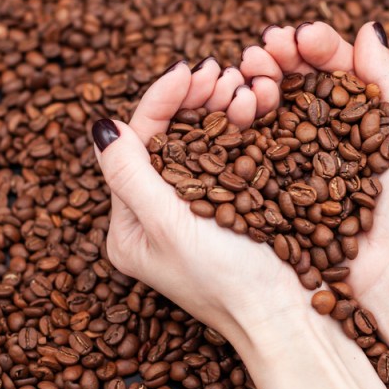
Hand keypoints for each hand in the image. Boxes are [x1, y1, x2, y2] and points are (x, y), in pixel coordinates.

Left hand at [91, 58, 307, 344]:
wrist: (289, 318)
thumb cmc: (226, 281)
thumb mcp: (167, 228)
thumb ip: (129, 175)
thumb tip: (99, 125)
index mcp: (129, 223)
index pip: (135, 144)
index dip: (159, 101)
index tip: (186, 70)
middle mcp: (157, 212)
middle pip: (168, 136)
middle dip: (193, 99)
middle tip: (222, 73)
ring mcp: (196, 206)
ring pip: (200, 139)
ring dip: (219, 106)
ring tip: (245, 86)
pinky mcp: (234, 203)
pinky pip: (230, 153)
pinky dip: (241, 126)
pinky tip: (258, 105)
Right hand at [251, 21, 388, 297]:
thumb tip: (367, 27)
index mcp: (357, 114)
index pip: (329, 68)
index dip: (311, 46)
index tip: (298, 36)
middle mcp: (322, 134)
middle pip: (293, 85)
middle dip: (275, 60)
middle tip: (262, 48)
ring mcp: (295, 161)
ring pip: (268, 113)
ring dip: (255, 85)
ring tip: (248, 73)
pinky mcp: (274, 189)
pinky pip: (254, 151)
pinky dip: (242, 126)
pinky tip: (236, 107)